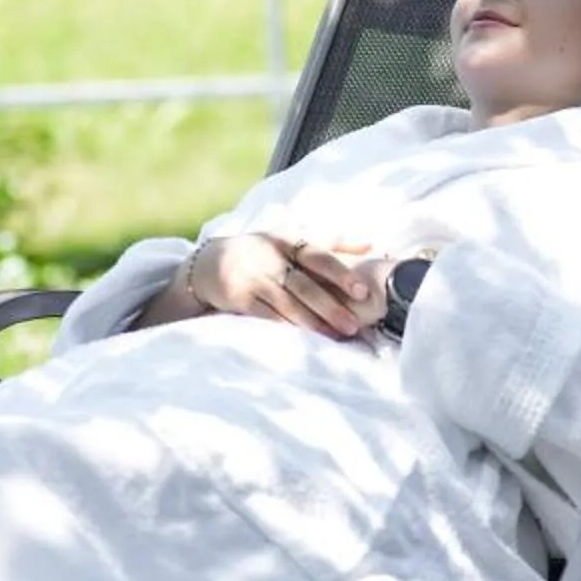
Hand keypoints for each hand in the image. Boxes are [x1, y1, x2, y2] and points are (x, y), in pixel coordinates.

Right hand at [188, 234, 374, 337]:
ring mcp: (253, 278)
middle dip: (330, 306)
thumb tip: (372, 243)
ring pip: (287, 304)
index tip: (363, 290)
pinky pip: (267, 317)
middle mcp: (270, 257)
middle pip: (305, 285)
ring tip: (335, 336)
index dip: (341, 273)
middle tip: (354, 325)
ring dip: (313, 322)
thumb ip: (331, 243)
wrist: (208, 262)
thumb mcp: (291, 239)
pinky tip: (303, 340)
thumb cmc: (262, 252)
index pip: (318, 256)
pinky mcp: (239, 298)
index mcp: (288, 241)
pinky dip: (286, 328)